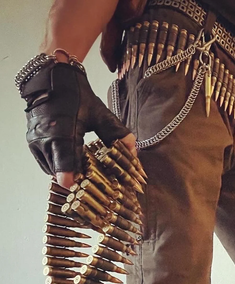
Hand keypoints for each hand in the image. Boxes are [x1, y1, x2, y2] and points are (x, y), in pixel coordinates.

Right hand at [21, 62, 136, 188]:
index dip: (68, 174)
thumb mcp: (99, 113)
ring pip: (51, 170)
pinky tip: (71, 162)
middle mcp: (45, 138)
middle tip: (91, 182)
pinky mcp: (32, 144)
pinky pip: (45, 164)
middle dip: (75, 178)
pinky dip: (58, 167)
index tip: (73, 184)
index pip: (63, 158)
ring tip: (83, 172)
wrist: (50, 78)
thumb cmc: (75, 95)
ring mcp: (35, 142)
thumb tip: (133, 151)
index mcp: (62, 130)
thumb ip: (116, 133)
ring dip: (66, 173)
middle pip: (58, 170)